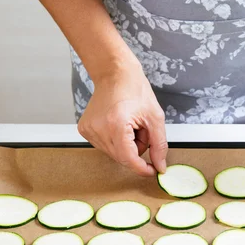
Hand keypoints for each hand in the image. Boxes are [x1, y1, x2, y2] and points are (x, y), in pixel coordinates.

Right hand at [77, 61, 167, 175]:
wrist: (115, 74)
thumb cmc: (135, 90)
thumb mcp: (155, 117)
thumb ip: (159, 145)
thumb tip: (159, 167)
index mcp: (115, 125)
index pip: (128, 159)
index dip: (142, 168)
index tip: (152, 170)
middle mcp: (98, 129)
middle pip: (122, 158)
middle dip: (136, 150)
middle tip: (141, 130)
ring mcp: (88, 130)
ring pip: (114, 154)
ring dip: (126, 146)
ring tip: (130, 125)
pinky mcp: (84, 130)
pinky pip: (105, 146)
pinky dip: (116, 141)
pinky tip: (119, 124)